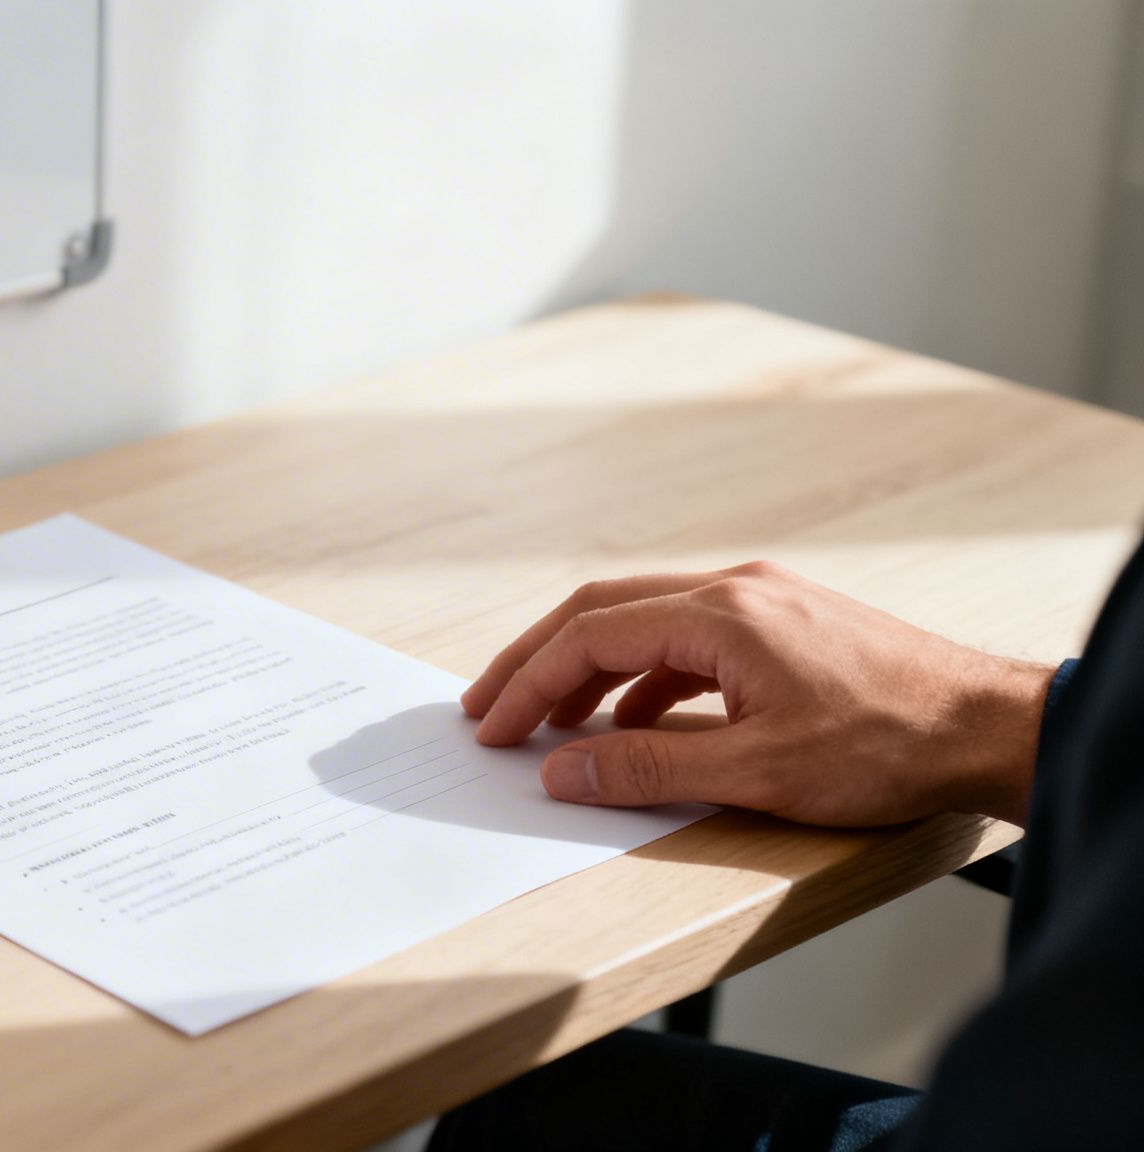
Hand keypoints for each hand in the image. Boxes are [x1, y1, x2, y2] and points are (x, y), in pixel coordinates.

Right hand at [461, 562, 1052, 825]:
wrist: (989, 727)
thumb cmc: (888, 745)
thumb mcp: (755, 771)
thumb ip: (645, 767)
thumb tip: (561, 768)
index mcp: (720, 612)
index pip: (589, 634)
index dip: (528, 682)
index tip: (491, 727)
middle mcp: (735, 589)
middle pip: (603, 611)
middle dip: (538, 662)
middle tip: (490, 709)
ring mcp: (763, 600)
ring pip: (644, 622)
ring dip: (589, 671)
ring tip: (554, 726)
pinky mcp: (785, 623)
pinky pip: (688, 639)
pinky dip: (644, 678)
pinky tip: (637, 723)